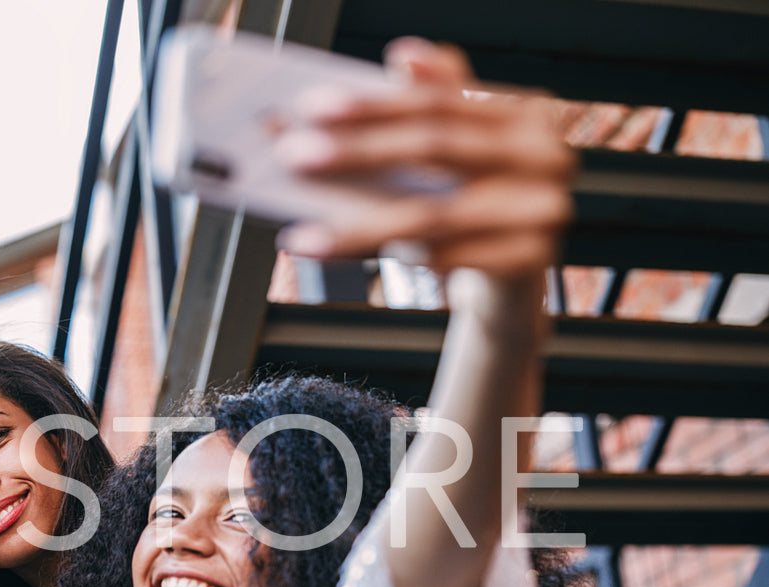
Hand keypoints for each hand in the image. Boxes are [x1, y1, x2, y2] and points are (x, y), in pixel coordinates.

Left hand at [276, 38, 574, 277]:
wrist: (511, 280)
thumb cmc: (474, 205)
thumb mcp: (454, 152)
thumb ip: (433, 101)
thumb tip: (403, 54)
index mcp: (523, 113)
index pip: (439, 100)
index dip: (374, 104)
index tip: (312, 107)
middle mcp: (544, 155)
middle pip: (436, 147)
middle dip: (357, 151)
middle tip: (294, 156)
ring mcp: (544, 209)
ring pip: (432, 215)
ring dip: (357, 226)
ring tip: (303, 237)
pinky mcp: (532, 261)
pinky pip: (449, 259)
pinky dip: (397, 259)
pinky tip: (350, 259)